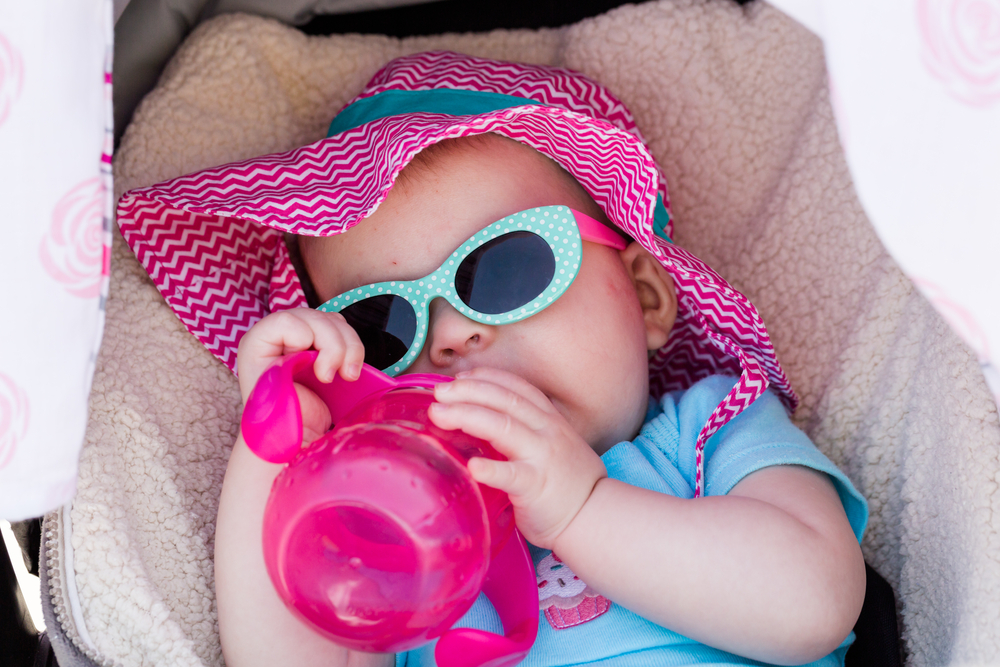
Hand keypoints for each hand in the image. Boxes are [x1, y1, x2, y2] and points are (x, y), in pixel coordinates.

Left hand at [236, 308, 365, 442]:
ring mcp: (303, 339)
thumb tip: (310, 352)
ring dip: (349, 348)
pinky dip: (354, 351)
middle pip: (315, 318)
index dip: (305, 339)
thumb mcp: (274, 396)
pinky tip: (349, 373)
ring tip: (347, 376)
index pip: (285, 321)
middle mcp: (278, 336)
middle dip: (333, 346)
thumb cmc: (278, 423)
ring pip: (335, 323)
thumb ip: (285, 370)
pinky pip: (345, 334)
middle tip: (330, 378)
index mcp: (257, 344)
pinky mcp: (323, 348)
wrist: (293, 440)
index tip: (315, 373)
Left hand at [428, 367, 606, 548]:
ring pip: (502, 427)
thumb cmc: (567, 484)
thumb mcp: (553, 445)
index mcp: (549, 420)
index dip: (486, 378)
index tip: (461, 377)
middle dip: (468, 391)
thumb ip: (526, 431)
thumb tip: (485, 422)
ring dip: (467, 415)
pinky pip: (511, 475)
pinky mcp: (536, 486)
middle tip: (439, 393)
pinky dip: (491, 469)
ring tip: (439, 414)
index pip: (516, 388)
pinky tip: (471, 467)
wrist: (595, 516)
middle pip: (503, 401)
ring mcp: (542, 457)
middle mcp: (546, 431)